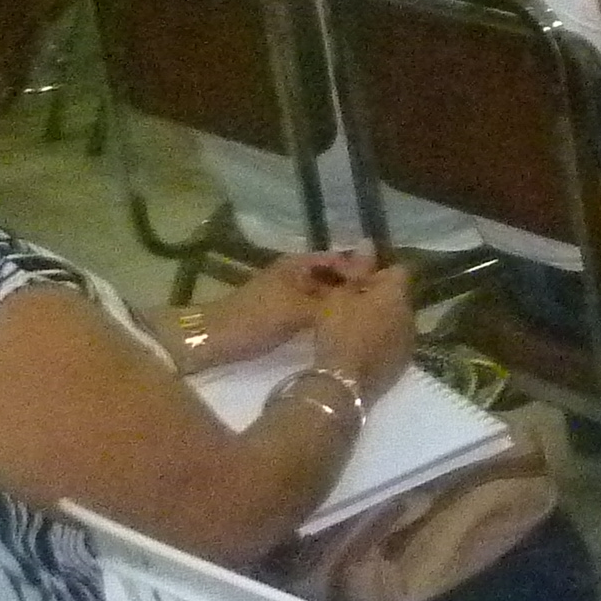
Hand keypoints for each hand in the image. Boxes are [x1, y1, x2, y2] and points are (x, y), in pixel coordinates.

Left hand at [188, 249, 371, 366]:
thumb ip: (336, 300)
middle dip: (357, 290)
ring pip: (326, 297)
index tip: (387, 289)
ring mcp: (290, 296)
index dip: (364, 272)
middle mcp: (297, 274)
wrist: (214, 340)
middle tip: (383, 308)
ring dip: (343, 307)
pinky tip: (345, 332)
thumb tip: (374, 296)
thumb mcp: (299, 309)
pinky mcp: (284, 317)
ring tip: (369, 321)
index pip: (342, 260)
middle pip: (335, 278)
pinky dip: (330, 319)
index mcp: (300, 264)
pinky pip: (316, 313)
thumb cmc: (256, 318)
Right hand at [310, 264, 416, 400]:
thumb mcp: (339, 296)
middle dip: (381, 296)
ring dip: (383, 319)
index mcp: (397, 294)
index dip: (379, 271)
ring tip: (357, 325)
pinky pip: (394, 343)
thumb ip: (357, 270)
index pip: (399, 270)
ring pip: (398, 321)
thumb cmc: (340, 331)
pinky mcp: (402, 365)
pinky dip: (382, 341)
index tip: (359, 277)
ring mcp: (409, 342)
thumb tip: (368, 243)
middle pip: (399, 297)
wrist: (342, 383)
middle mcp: (411, 315)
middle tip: (354, 301)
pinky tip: (362, 347)